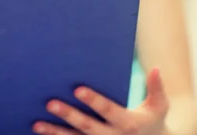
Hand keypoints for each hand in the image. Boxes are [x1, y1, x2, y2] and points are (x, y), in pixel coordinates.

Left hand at [33, 68, 168, 134]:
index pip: (109, 111)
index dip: (94, 100)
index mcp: (129, 123)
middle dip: (69, 115)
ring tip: (36, 123)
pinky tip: (39, 133)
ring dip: (55, 132)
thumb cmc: (151, 120)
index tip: (78, 89)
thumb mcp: (159, 106)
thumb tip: (157, 68)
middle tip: (50, 103)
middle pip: (88, 127)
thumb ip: (156, 88)